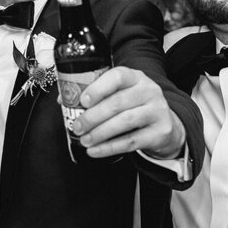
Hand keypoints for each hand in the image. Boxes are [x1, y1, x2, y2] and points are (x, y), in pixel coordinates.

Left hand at [70, 67, 186, 159]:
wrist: (165, 125)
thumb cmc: (135, 107)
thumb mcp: (120, 93)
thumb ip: (95, 94)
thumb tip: (63, 100)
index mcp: (135, 77)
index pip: (118, 76)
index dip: (99, 88)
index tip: (82, 100)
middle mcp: (149, 91)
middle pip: (118, 102)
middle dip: (93, 116)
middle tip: (78, 126)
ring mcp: (157, 111)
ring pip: (124, 122)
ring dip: (100, 133)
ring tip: (85, 140)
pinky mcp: (160, 132)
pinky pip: (131, 141)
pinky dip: (110, 147)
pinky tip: (95, 151)